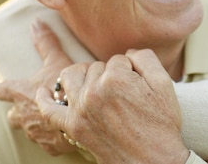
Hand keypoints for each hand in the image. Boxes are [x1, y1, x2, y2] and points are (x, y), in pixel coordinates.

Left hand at [0, 21, 76, 155]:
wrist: (83, 118)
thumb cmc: (67, 88)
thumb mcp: (57, 61)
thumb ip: (45, 43)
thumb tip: (36, 22)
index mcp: (20, 93)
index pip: (1, 90)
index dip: (3, 87)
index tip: (5, 85)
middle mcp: (22, 115)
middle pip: (12, 115)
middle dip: (19, 110)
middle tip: (33, 103)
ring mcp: (34, 133)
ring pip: (29, 129)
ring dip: (37, 122)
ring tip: (52, 115)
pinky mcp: (48, 147)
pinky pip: (47, 141)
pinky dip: (53, 134)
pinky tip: (64, 128)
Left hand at [37, 49, 190, 163]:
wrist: (154, 160)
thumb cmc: (161, 124)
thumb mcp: (163, 84)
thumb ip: (145, 58)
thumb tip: (127, 53)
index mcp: (117, 78)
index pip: (118, 60)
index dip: (129, 71)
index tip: (137, 87)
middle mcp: (94, 91)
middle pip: (95, 67)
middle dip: (108, 75)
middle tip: (122, 94)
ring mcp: (80, 110)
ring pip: (71, 77)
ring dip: (82, 77)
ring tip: (95, 86)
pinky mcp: (73, 127)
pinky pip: (49, 110)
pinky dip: (44, 99)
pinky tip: (44, 92)